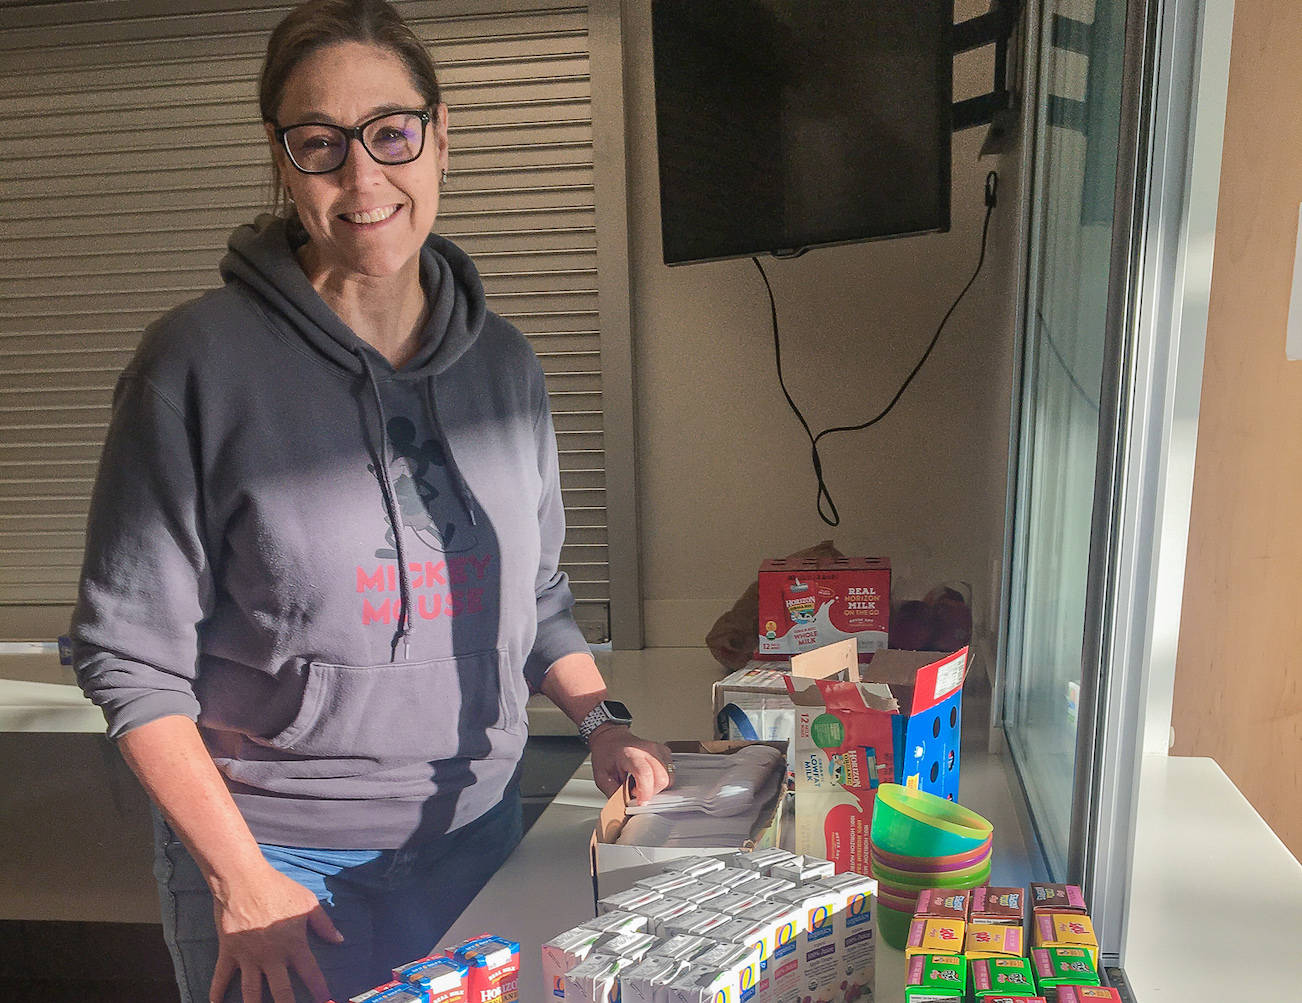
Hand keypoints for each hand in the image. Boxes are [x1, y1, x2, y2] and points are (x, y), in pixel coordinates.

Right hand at [209, 863, 342, 1002]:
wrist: (243, 880)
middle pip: (281, 992)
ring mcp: (248, 957)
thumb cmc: (278, 888)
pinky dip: (216, 991)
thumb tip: (339, 940)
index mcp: (293, 945)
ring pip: (251, 992)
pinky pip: (222, 977)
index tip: (325, 999)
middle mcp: (272, 957)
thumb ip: (324, 924)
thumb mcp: (307, 902)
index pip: (310, 973)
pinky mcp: (229, 952)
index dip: (319, 989)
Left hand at [588, 725, 673, 802]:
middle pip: (662, 778)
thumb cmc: (606, 754)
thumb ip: (613, 793)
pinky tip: (650, 779)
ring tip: (643, 785)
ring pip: (669, 776)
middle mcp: (647, 750)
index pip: (645, 774)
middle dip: (652, 793)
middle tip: (638, 793)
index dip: (645, 792)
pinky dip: (662, 780)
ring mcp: (657, 749)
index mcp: (630, 754)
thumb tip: (623, 808)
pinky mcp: (664, 751)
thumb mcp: (602, 776)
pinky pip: (670, 771)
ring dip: (657, 787)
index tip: (640, 802)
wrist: (611, 738)